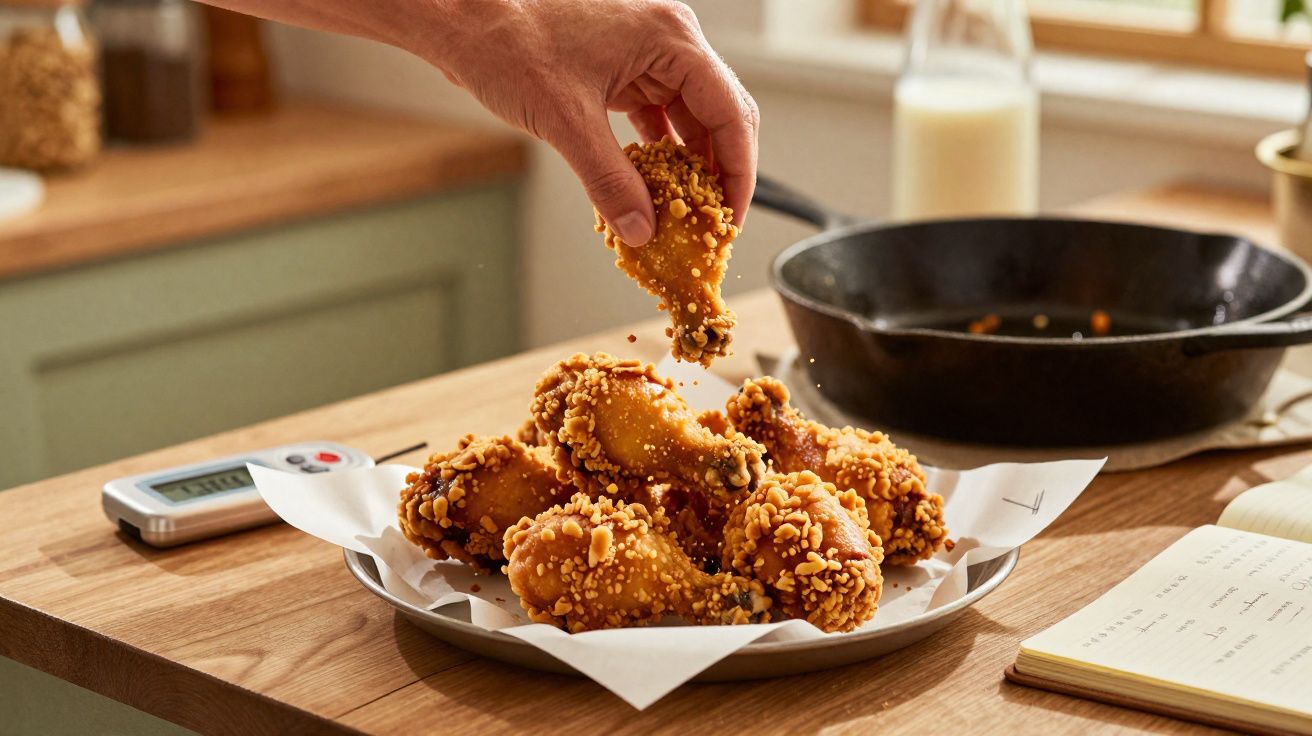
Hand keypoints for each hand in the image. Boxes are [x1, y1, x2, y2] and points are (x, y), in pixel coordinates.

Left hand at [413, 0, 759, 245]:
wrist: (463, 19)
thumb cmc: (510, 44)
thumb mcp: (566, 122)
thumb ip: (610, 182)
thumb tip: (642, 229)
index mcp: (670, 39)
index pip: (730, 112)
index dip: (738, 171)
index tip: (730, 217)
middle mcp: (668, 41)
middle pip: (719, 114)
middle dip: (719, 171)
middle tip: (713, 222)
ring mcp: (646, 53)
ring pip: (690, 118)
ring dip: (689, 165)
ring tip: (685, 212)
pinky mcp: (623, 68)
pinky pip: (658, 116)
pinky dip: (659, 153)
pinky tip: (653, 187)